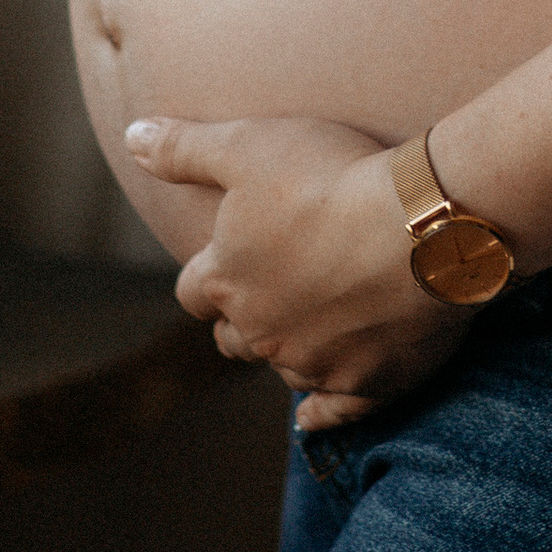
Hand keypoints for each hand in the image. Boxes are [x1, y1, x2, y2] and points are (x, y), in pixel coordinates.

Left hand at [125, 112, 468, 432]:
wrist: (420, 224)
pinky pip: (335, 412)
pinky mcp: (366, 384)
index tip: (219, 265)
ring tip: (300, 332)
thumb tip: (131, 135)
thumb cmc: (332, 176)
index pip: (192, 291)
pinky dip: (322, 412)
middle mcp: (261, 331)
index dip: (204, 278)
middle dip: (239, 320)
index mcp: (227, 279)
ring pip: (281, 370)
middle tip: (262, 297)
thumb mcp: (248, 144)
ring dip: (285, 352)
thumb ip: (185, 148)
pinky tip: (313, 417)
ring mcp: (313, 363)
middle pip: (231, 338)